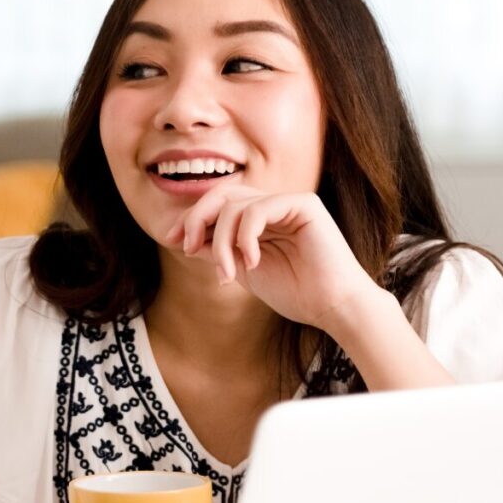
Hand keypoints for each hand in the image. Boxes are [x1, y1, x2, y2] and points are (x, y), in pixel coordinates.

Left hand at [164, 184, 378, 330]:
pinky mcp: (304, 204)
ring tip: (227, 273)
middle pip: (220, 195)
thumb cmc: (295, 293)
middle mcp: (271, 205)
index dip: (190, 219)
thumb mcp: (242, 271)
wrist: (331, 307)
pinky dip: (246, 237)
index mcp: (258, 219)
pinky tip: (251, 262)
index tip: (171, 241)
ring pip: (234, 205)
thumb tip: (185, 239)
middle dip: (196, 219)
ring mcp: (288, 202)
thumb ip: (217, 251)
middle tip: (186, 247)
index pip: (216, 205)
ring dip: (221, 242)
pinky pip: (258, 209)